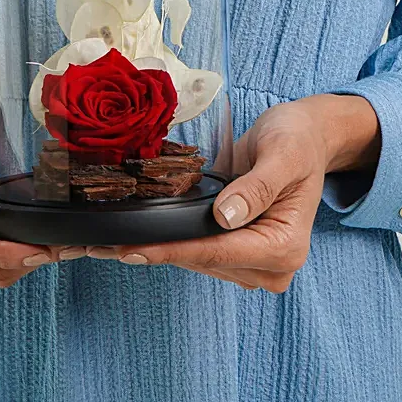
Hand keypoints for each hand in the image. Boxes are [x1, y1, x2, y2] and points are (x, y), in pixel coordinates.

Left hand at [86, 94, 380, 291]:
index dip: (172, 249)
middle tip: (96, 246)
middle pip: (200, 260)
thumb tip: (224, 217)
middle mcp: (269, 264)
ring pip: (191, 259)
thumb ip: (256, 187)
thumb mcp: (282, 155)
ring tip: (100, 244)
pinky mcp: (234, 249)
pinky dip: (164, 241)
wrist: (305, 137)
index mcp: (284, 247)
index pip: (216, 251)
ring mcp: (250, 260)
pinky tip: (129, 237)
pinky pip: (194, 249)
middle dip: (152, 251)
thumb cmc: (297, 141)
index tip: (131, 248)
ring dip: (151, 249)